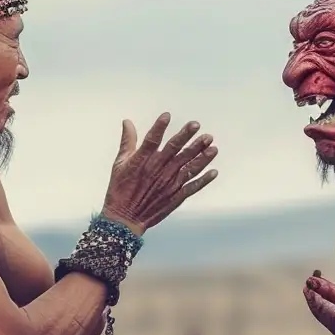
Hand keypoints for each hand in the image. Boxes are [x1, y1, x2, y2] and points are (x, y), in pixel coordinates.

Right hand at [101, 114, 217, 232]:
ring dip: (201, 156)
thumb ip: (127, 142)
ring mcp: (168, 184)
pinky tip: (214, 171)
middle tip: (198, 126)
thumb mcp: (119, 164)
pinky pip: (192, 187)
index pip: (152, 140)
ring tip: (212, 145)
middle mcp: (157, 171)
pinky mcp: (175, 196)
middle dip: (187, 137)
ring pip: (187, 167)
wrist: (126, 218)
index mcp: (142, 161)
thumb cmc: (120, 189)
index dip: (160, 127)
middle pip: (175, 151)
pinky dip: (204, 180)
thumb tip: (127, 122)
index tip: (168, 115)